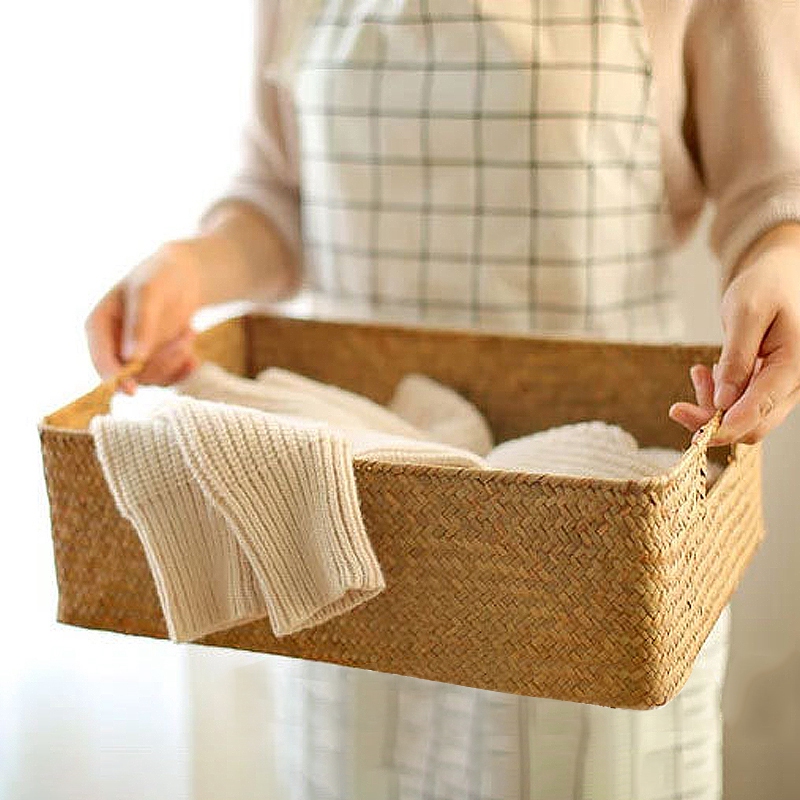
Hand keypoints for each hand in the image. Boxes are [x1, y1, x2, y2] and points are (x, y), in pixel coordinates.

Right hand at [84, 238, 208, 393]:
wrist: (183, 276)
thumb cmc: (160, 276)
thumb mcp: (149, 293)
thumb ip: (141, 324)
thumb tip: (132, 359)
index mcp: (98, 326)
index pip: (100, 361)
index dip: (113, 378)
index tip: (132, 390)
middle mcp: (112, 346)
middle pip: (131, 375)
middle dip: (161, 361)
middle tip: (185, 337)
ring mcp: (134, 357)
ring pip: (153, 378)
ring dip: (176, 360)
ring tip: (189, 332)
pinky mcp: (156, 363)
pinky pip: (169, 380)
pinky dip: (184, 369)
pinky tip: (194, 356)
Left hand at [670, 223, 799, 445]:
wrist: (779, 278)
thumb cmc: (766, 287)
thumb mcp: (745, 314)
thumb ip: (736, 358)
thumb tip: (724, 402)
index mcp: (796, 364)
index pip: (760, 410)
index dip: (726, 426)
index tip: (693, 430)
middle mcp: (795, 383)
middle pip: (753, 424)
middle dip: (711, 420)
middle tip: (676, 407)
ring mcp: (784, 388)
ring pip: (745, 418)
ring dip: (713, 405)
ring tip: (698, 373)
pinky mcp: (770, 387)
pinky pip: (743, 405)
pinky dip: (720, 396)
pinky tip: (706, 373)